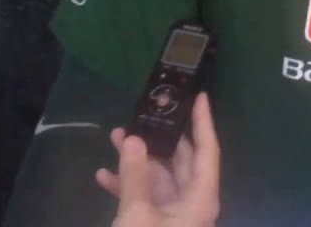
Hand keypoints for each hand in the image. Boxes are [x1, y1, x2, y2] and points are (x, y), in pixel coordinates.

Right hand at [96, 92, 219, 226]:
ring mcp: (174, 216)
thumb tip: (133, 138)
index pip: (207, 151)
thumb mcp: (138, 213)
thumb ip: (135, 176)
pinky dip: (126, 187)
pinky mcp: (156, 223)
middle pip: (181, 161)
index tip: (199, 95)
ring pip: (158, 178)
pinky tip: (103, 175)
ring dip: (136, 160)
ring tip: (115, 137)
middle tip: (142, 114)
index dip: (204, 122)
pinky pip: (145, 199)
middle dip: (158, 137)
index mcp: (201, 198)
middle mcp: (192, 203)